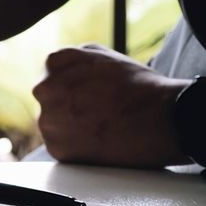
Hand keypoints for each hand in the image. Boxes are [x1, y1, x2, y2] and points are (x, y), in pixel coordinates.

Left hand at [34, 44, 193, 167]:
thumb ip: (73, 59)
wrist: (161, 119)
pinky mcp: (58, 150)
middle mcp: (44, 91)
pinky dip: (77, 148)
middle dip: (68, 108)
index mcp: (53, 64)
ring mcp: (49, 121)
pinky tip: (99, 141)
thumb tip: (58, 69)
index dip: (72, 87)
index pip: (50, 76)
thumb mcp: (102, 55)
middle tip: (97, 112)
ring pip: (54, 126)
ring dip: (71, 128)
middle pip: (50, 102)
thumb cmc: (138, 86)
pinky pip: (62, 148)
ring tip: (101, 126)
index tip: (89, 95)